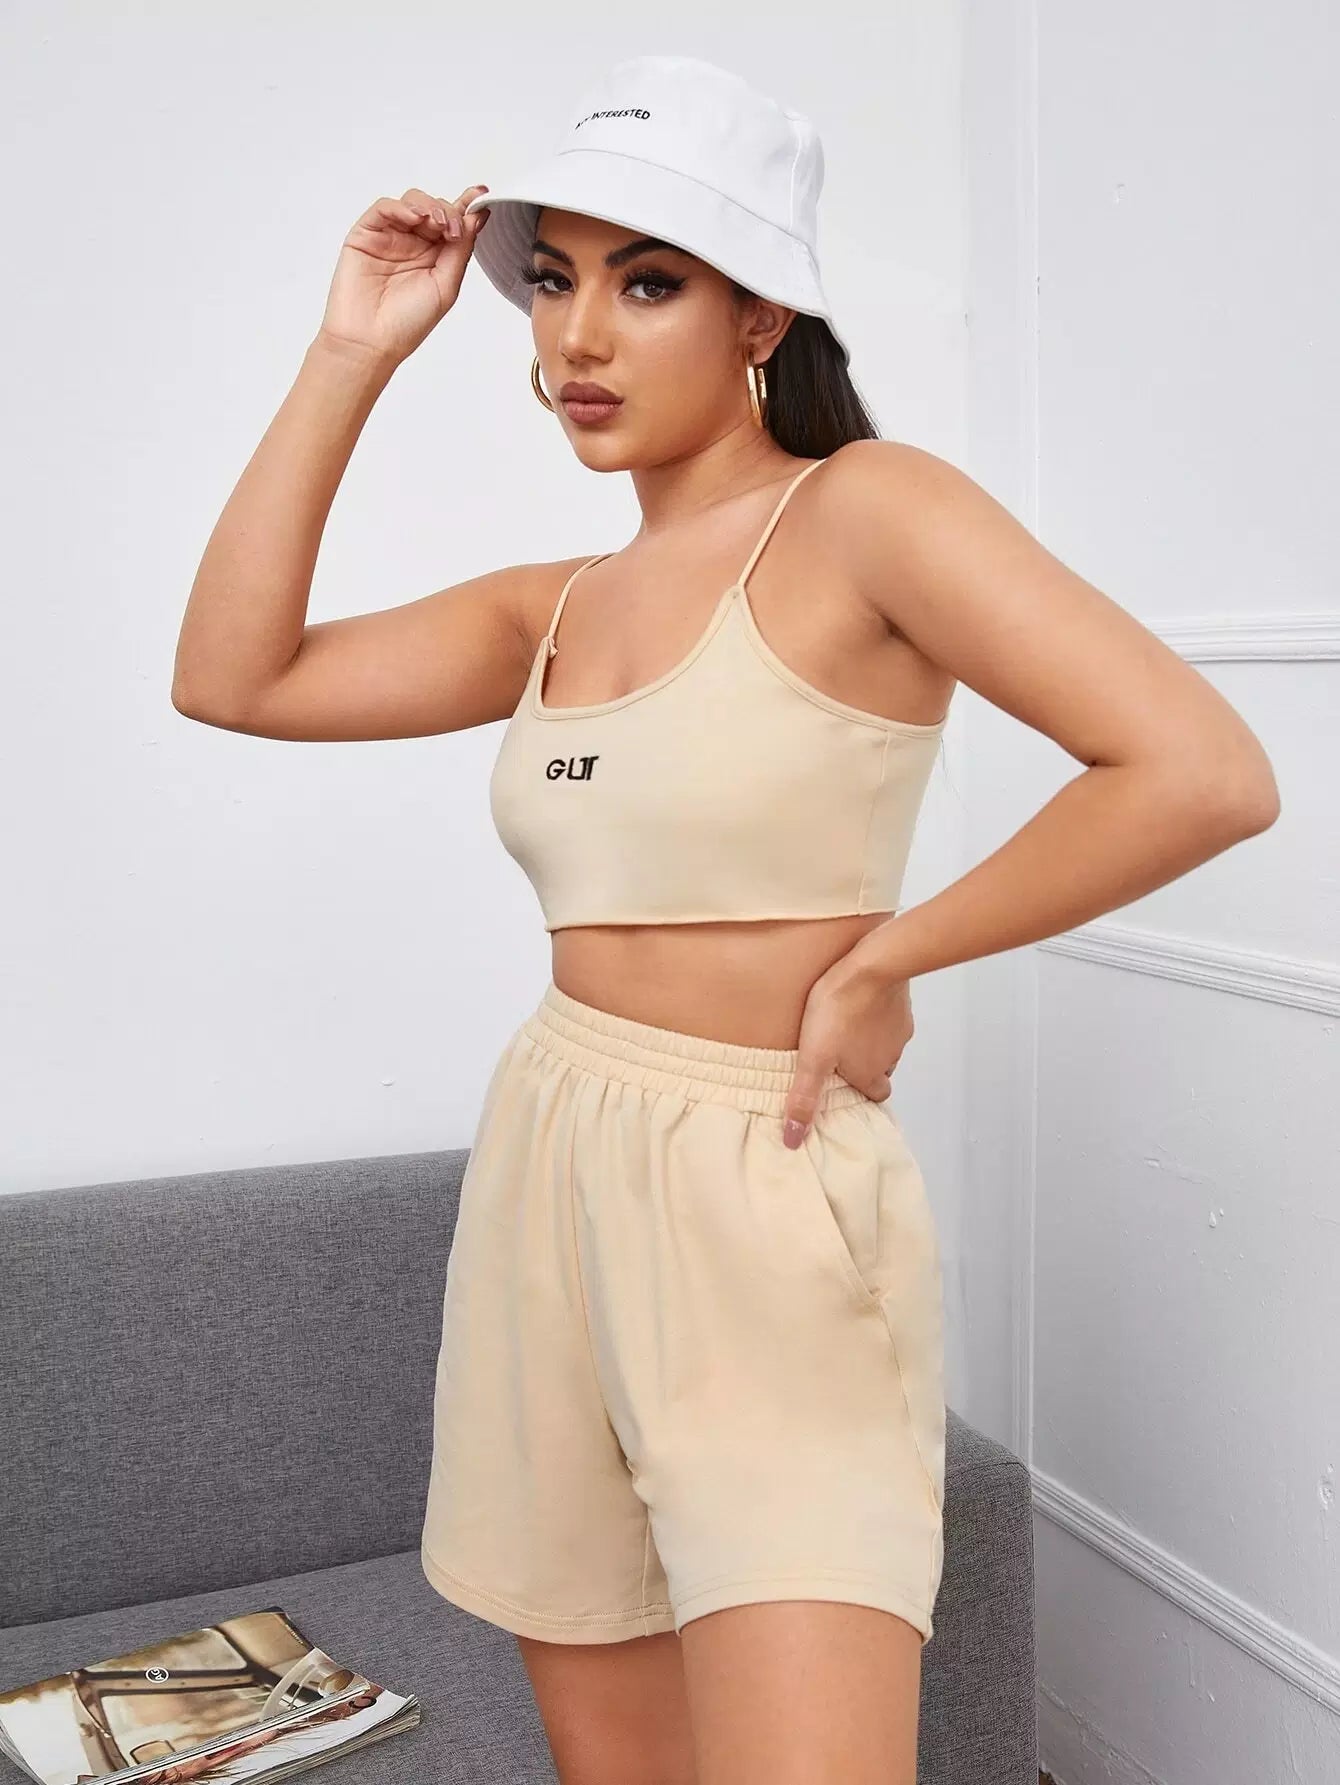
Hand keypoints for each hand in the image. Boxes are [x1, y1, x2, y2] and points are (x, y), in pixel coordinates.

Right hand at [315, 185, 490, 367]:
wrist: (371, 342)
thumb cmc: (407, 323)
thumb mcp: (446, 286)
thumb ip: (461, 251)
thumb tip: (477, 217)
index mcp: (435, 256)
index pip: (452, 222)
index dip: (467, 205)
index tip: (482, 194)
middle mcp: (413, 243)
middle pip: (434, 207)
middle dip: (448, 212)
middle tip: (453, 230)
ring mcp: (389, 237)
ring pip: (412, 201)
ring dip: (428, 206)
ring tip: (436, 224)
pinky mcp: (366, 234)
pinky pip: (384, 208)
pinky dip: (401, 208)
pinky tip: (414, 219)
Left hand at [781, 955, 913, 1147]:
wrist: (872, 966)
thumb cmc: (839, 1010)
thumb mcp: (813, 1058)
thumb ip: (804, 1098)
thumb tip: (793, 1139)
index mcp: (871, 1073)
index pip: (876, 1095)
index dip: (862, 1091)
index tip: (845, 1083)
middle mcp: (890, 1056)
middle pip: (881, 1069)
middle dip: (864, 1065)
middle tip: (839, 1053)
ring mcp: (898, 1029)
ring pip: (886, 1043)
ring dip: (869, 1039)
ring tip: (844, 1025)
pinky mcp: (901, 1004)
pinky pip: (890, 1015)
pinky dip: (877, 1013)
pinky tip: (859, 1001)